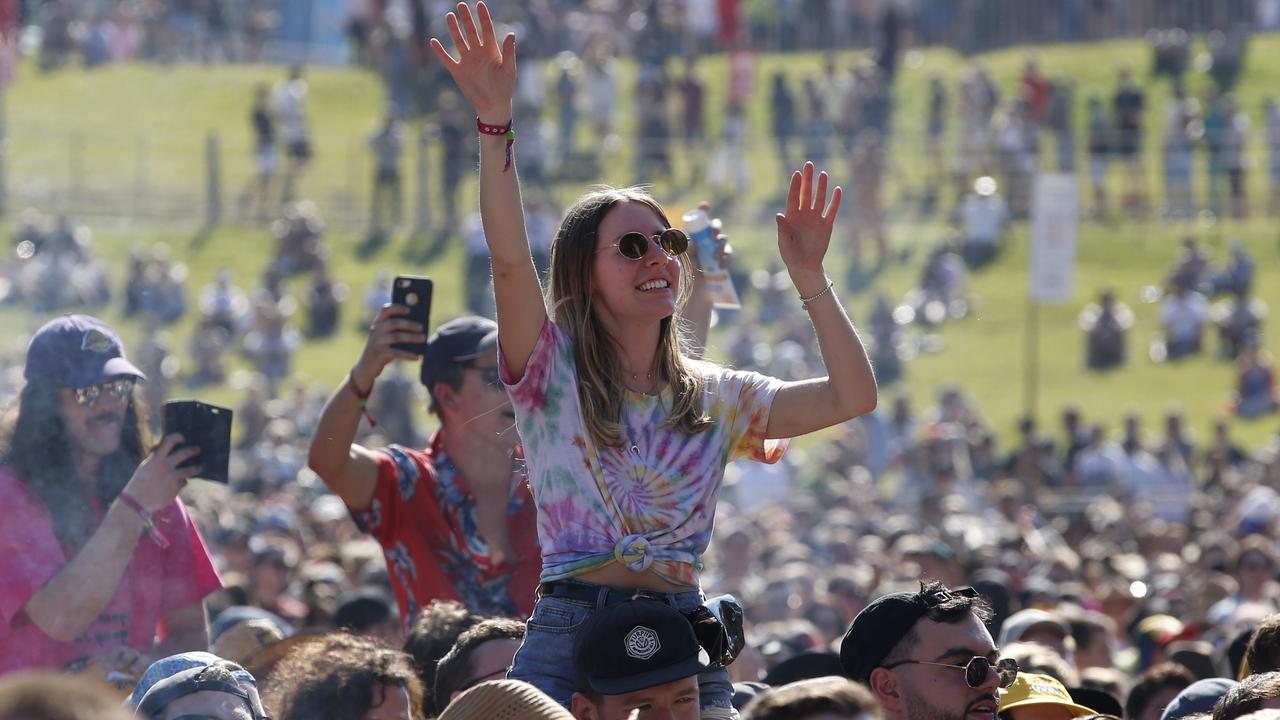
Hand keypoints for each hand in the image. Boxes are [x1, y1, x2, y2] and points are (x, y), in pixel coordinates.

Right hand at [123, 434, 201, 512]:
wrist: (136, 502)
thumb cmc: (139, 483)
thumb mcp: (145, 467)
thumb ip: (156, 459)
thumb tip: (165, 451)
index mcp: (156, 459)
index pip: (169, 441)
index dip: (177, 437)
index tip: (183, 438)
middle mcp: (165, 466)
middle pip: (184, 453)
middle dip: (193, 450)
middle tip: (198, 449)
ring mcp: (172, 477)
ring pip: (190, 470)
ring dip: (196, 468)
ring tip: (199, 467)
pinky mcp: (176, 488)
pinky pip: (183, 482)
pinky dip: (181, 483)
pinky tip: (177, 484)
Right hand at [353, 303, 424, 386]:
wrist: (366, 366)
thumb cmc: (382, 348)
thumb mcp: (386, 337)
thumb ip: (397, 330)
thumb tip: (419, 326)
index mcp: (378, 322)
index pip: (386, 310)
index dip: (397, 308)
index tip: (410, 309)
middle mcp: (376, 329)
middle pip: (394, 323)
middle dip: (409, 324)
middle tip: (422, 327)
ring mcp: (377, 341)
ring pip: (397, 336)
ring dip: (412, 337)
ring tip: (424, 338)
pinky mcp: (379, 353)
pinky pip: (397, 352)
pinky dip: (408, 355)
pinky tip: (417, 357)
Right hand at [429, 2, 516, 120]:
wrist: (493, 105)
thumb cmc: (504, 88)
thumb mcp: (509, 69)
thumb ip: (509, 52)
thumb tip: (511, 33)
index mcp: (491, 51)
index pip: (487, 29)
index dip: (483, 17)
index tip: (480, 4)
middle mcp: (478, 53)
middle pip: (470, 31)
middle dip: (466, 18)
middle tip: (460, 4)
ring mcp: (467, 61)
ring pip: (459, 41)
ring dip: (454, 29)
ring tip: (449, 16)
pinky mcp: (458, 71)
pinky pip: (447, 59)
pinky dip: (440, 51)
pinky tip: (433, 41)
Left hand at [692, 201, 732, 275]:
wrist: (697, 288)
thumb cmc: (689, 270)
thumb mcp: (686, 259)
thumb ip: (688, 250)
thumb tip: (695, 242)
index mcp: (698, 235)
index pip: (701, 220)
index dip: (703, 210)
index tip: (704, 206)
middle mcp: (709, 238)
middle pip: (716, 226)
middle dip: (715, 228)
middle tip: (711, 236)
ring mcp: (719, 248)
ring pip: (723, 239)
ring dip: (720, 246)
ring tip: (714, 258)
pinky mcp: (725, 259)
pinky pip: (729, 255)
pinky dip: (726, 259)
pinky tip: (721, 266)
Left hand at [776, 162, 841, 277]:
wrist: (804, 265)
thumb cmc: (790, 254)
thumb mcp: (784, 242)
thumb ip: (783, 228)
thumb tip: (779, 214)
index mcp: (791, 216)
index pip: (793, 197)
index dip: (795, 185)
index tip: (796, 173)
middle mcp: (804, 214)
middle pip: (806, 193)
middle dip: (807, 179)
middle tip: (808, 164)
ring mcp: (816, 218)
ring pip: (819, 199)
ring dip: (821, 187)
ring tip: (823, 173)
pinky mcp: (826, 225)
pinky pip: (832, 210)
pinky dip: (835, 201)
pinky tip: (838, 190)